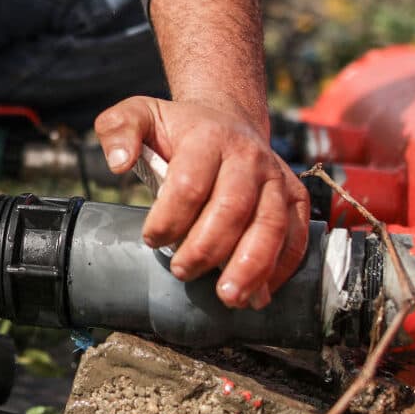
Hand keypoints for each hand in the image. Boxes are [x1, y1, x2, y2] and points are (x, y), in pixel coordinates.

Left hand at [93, 95, 311, 309]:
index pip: (190, 183)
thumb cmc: (180, 129)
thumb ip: (118, 129)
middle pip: (233, 208)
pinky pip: (296, 235)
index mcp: (208, 138)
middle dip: (206, 248)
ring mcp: (276, 177)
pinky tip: (260, 293)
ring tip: (229, 298)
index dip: (169, 218)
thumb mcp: (141, 114)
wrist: (229, 119)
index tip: (151, 239)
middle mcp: (248, 157)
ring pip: (271, 225)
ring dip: (251, 266)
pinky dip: (282, 267)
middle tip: (181, 272)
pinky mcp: (295, 197)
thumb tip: (118, 164)